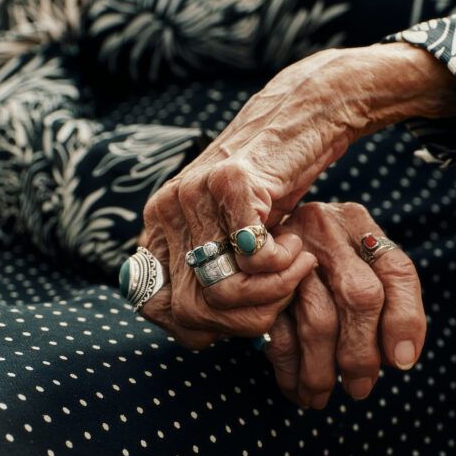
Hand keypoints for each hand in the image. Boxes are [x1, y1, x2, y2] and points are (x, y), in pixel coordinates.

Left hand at [141, 43, 455, 343]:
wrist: (302, 121)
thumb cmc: (272, 192)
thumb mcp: (231, 240)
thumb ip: (207, 279)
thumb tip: (195, 334)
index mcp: (159, 227)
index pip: (152, 306)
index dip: (197, 328)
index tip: (239, 317)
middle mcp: (165, 209)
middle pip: (190, 310)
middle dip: (245, 320)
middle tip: (280, 298)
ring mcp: (192, 192)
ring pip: (222, 290)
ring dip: (272, 292)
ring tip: (295, 267)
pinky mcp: (229, 181)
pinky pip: (252, 259)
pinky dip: (284, 264)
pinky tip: (298, 245)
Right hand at [263, 202, 425, 407]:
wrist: (253, 240)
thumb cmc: (317, 261)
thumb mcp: (353, 261)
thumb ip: (383, 300)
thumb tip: (397, 358)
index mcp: (359, 224)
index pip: (397, 271)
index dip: (405, 320)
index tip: (402, 362)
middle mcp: (326, 230)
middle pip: (360, 296)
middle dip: (362, 353)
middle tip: (359, 388)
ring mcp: (288, 252)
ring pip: (318, 319)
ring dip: (322, 370)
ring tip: (322, 397)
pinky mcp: (258, 278)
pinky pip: (278, 330)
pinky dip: (289, 367)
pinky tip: (297, 389)